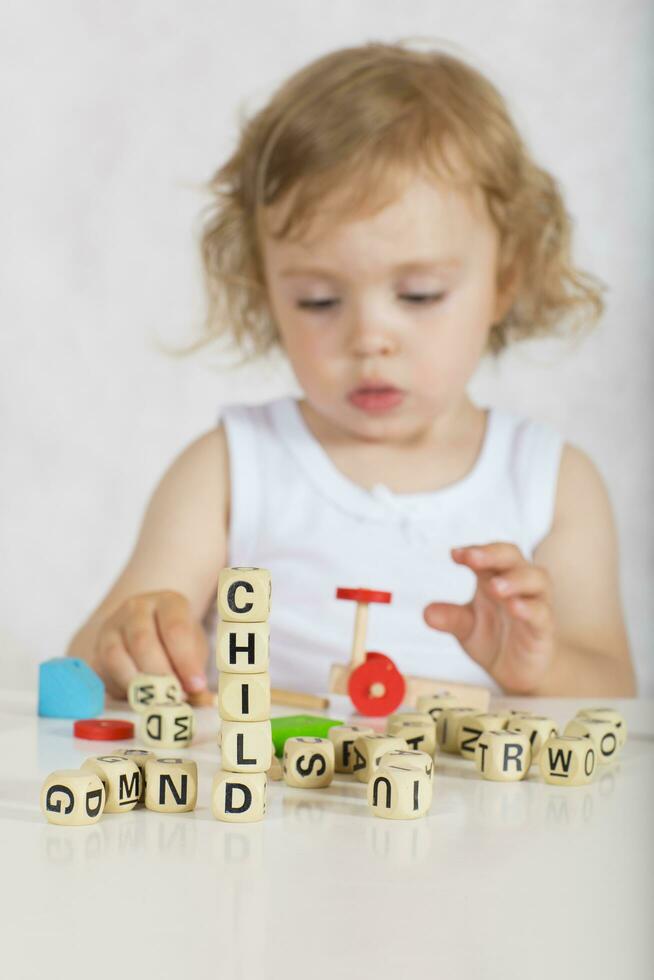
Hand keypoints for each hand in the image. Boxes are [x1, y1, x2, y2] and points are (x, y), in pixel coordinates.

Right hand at [90, 591, 209, 699]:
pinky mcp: (99, 646)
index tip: (196, 685)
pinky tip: (140, 696)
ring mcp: (114, 625)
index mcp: (168, 602)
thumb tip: (205, 699)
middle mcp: (137, 608)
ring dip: (139, 683)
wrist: (142, 631)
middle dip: (160, 674)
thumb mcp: (191, 648)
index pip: (175, 629)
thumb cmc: (173, 642)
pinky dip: (123, 686)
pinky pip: (106, 669)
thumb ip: (195, 672)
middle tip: (174, 696)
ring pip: (118, 656)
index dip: (186, 661)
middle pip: (143, 641)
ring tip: (158, 699)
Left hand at [423, 543, 555, 693]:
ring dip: (515, 579)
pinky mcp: (544, 628)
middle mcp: (517, 585)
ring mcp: (535, 604)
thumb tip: (427, 613)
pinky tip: (515, 608)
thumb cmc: (494, 638)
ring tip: (495, 586)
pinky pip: (542, 613)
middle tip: (472, 557)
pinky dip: (530, 608)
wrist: (517, 671)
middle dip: (493, 554)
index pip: (488, 555)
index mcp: (494, 578)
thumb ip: (451, 618)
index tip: (455, 554)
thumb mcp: (466, 628)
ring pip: (536, 580)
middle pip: (512, 557)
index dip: (474, 551)